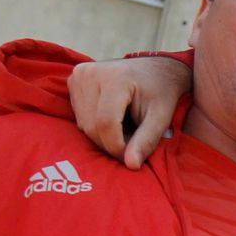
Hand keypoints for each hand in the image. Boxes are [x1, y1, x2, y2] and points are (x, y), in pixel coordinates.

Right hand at [69, 56, 190, 168]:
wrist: (157, 69)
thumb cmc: (162, 93)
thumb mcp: (161, 117)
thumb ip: (147, 140)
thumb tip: (131, 165)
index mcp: (114, 78)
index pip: (105, 123)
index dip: (117, 146)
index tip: (132, 156)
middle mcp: (89, 73)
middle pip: (92, 125)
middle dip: (112, 143)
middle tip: (133, 143)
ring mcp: (78, 75)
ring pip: (83, 124)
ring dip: (104, 136)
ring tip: (127, 128)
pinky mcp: (73, 80)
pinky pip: (79, 117)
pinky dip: (96, 126)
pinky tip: (115, 120)